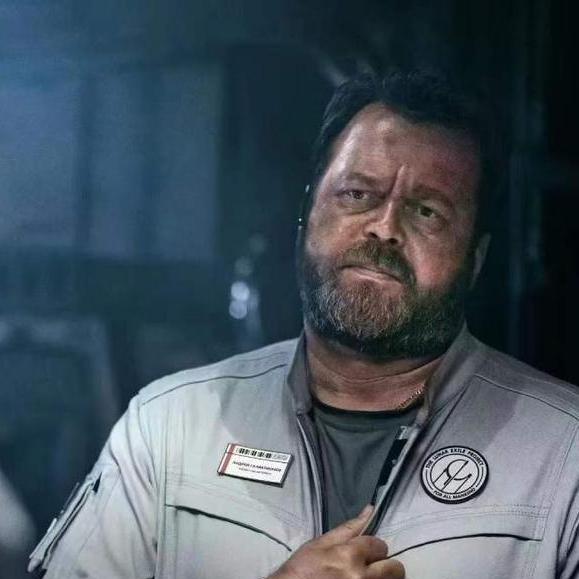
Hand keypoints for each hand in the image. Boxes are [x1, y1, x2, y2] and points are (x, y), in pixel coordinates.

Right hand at [269, 505, 404, 578]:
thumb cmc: (302, 568)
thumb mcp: (320, 544)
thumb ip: (348, 528)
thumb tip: (370, 510)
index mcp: (350, 555)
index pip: (380, 546)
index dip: (374, 548)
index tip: (365, 552)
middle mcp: (361, 576)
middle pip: (395, 569)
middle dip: (387, 566)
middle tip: (373, 567)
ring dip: (383, 578)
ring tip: (368, 576)